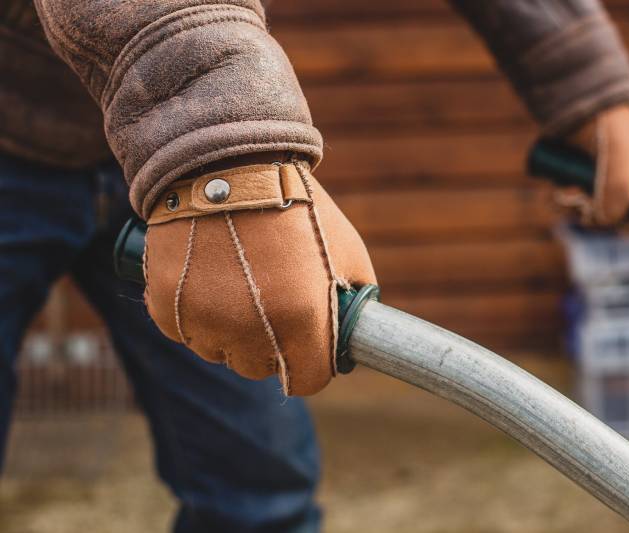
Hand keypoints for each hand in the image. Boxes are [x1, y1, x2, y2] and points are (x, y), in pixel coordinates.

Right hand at [143, 157, 375, 395]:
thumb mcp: (347, 249)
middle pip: (259, 369)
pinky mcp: (166, 307)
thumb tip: (355, 333)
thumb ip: (354, 297)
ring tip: (238, 281)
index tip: (307, 352)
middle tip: (270, 305)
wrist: (227, 162)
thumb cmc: (296, 204)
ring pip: (219, 352)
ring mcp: (204, 321)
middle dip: (270, 347)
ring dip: (230, 331)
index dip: (311, 367)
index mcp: (302, 320)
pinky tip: (208, 276)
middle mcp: (251, 331)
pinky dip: (195, 314)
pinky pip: (185, 331)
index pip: (307, 380)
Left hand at [562, 104, 628, 225]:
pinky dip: (564, 201)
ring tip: (567, 195)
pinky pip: (572, 201)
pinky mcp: (578, 177)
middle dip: (598, 217)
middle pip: (614, 218)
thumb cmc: (611, 129)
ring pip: (590, 212)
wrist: (580, 104)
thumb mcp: (621, 161)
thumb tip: (603, 223)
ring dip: (576, 210)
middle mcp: (627, 184)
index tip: (620, 228)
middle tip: (584, 208)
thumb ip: (619, 194)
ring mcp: (602, 182)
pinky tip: (559, 193)